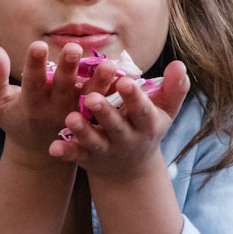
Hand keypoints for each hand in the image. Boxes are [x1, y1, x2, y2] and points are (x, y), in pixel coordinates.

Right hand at [0, 42, 117, 163]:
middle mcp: (55, 110)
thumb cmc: (15, 117)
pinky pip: (105, 106)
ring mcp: (76, 115)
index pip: (32, 83)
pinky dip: (115, 94)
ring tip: (109, 65)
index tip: (37, 44)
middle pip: (63, 88)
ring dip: (99, 83)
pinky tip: (126, 77)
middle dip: (68, 68)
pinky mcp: (92, 119)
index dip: (34, 65)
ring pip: (89, 99)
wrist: (39, 151)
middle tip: (74, 47)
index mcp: (31, 104)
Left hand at [49, 60, 189, 182]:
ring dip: (82, 131)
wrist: (131, 169)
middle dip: (105, 113)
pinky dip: (66, 152)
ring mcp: (106, 150)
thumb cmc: (147, 127)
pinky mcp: (88, 158)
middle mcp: (127, 138)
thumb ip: (174, 88)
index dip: (134, 97)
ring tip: (70, 117)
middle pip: (115, 126)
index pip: (142, 110)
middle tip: (91, 97)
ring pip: (94, 141)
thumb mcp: (165, 111)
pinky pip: (76, 156)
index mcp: (146, 124)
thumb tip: (179, 64)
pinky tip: (53, 147)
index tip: (124, 81)